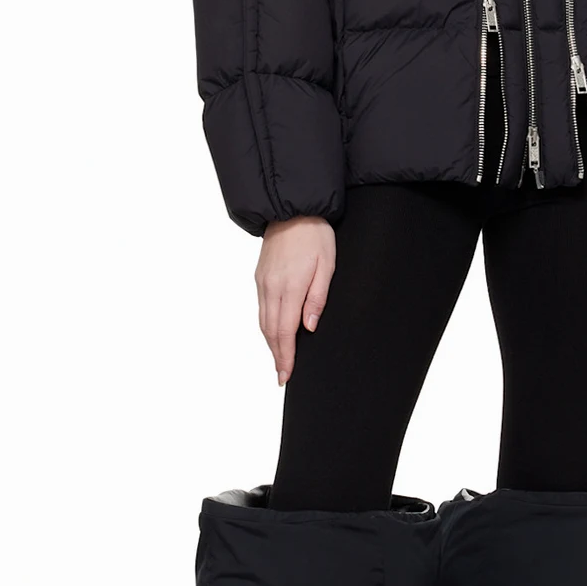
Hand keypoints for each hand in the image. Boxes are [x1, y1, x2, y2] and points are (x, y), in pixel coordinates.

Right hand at [255, 216, 335, 385]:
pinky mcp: (260, 276)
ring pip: (263, 321)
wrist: (292, 209)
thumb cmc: (315, 236)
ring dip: (270, 343)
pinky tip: (273, 333)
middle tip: (283, 376)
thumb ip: (317, 298)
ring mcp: (263, 282)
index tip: (286, 374)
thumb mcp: (327, 265)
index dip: (286, 355)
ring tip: (278, 360)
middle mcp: (271, 287)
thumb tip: (309, 327)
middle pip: (271, 330)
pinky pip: (261, 308)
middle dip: (276, 355)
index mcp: (290, 287)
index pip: (285, 331)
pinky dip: (266, 326)